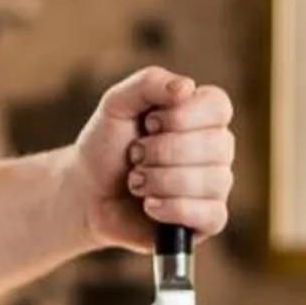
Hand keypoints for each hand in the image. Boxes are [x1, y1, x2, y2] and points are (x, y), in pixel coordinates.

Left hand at [64, 66, 234, 254]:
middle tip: (134, 155)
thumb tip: (187, 87)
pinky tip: (149, 205)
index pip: (218, 106)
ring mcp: (215, 185)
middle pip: (217, 145)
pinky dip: (173, 208)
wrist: (87, 192)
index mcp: (201, 116)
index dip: (181, 116)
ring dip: (161, 180)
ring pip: (213, 181)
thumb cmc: (106, 145)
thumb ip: (148, 83)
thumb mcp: (117, 104)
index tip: (148, 123)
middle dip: (162, 151)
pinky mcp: (208, 221)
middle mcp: (216, 149)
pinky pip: (212, 215)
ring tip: (135, 181)